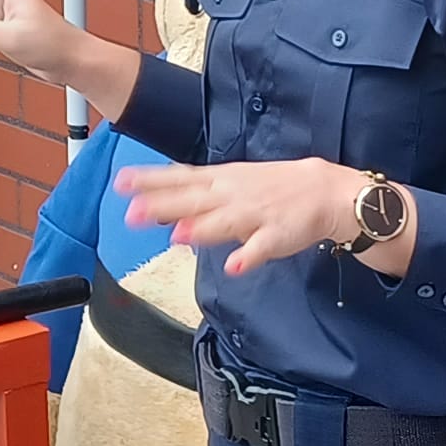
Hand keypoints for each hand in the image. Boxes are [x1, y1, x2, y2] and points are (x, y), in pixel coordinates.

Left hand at [116, 158, 363, 275]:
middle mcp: (233, 195)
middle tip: (133, 213)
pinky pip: (261, 247)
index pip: (181, 178)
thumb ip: (199, 197)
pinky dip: (248, 257)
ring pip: (225, 222)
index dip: (151, 181)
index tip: (121, 183)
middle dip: (164, 206)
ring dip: (202, 229)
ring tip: (178, 236)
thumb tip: (163, 209)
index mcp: (222, 181)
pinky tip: (234, 267)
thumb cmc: (275, 188)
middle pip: (195, 200)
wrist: (324, 190)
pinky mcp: (277, 235)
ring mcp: (255, 215)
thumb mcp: (234, 182)